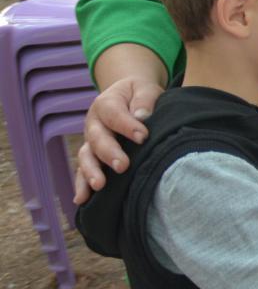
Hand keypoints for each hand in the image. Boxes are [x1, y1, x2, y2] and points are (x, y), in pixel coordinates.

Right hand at [74, 76, 164, 202]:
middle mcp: (94, 124)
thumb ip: (144, 99)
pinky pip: (83, 171)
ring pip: (87, 156)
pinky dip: (81, 185)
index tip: (143, 137)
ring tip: (99, 185)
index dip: (127, 126)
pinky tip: (82, 200)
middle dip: (109, 153)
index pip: (114, 115)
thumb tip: (143, 116)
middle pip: (98, 139)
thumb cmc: (138, 94)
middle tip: (123, 166)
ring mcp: (91, 141)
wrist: (127, 96)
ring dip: (91, 171)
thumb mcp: (144, 88)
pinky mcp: (93, 156)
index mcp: (106, 104)